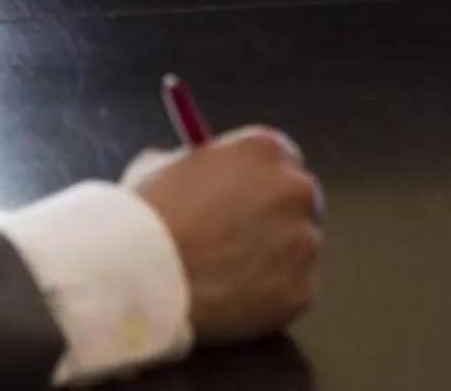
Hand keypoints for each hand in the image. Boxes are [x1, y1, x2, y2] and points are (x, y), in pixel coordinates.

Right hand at [129, 129, 323, 344]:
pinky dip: (271, 296)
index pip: (282, 158)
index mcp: (265, 150)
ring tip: (230, 275)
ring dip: (275, 258)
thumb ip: (198, 166)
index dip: (262, 180)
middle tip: (243, 239)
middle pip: (300, 201)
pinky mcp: (302, 290)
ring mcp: (304, 242)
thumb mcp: (163, 165)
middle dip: (277, 217)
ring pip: (299, 249)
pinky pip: (293, 291)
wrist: (146, 275)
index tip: (247, 196)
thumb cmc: (148, 214)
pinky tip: (235, 300)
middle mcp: (295, 190)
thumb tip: (201, 176)